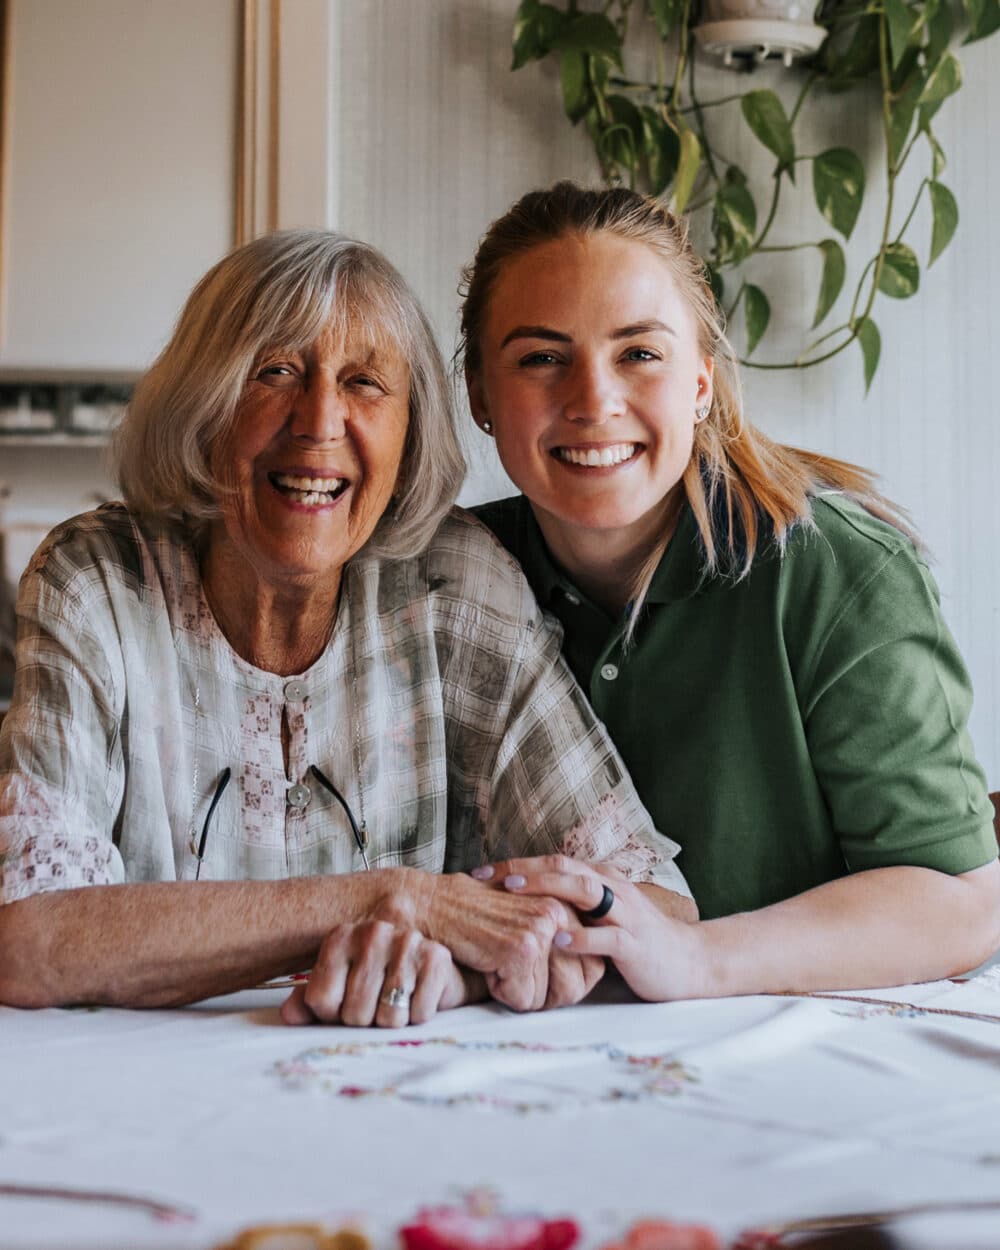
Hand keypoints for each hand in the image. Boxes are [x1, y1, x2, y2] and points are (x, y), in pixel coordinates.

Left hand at [280, 920, 470, 1026]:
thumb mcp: (340, 986)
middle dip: (366, 1022)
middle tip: (376, 1005)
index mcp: (341, 937)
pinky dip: (419, 1016)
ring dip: (393, 1021)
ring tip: (398, 1001)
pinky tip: (418, 996)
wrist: (432, 969)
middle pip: (355, 1013)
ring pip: (388, 1017)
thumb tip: (289, 1015)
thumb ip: (311, 1000)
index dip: (333, 1016)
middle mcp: (372, 932)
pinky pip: (418, 1014)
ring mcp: (405, 941)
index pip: (321, 1000)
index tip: (345, 1004)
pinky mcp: (436, 957)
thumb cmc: (379, 981)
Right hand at [387, 868, 582, 1011]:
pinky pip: (523, 999)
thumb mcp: (524, 920)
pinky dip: (500, 992)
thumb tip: (591, 973)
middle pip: (576, 986)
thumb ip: (558, 940)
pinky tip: (484, 963)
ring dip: (519, 992)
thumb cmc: (472, 918)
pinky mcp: (521, 948)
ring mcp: (542, 929)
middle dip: (543, 993)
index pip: (592, 969)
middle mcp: (560, 912)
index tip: (530, 972)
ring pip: (548, 997)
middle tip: (509, 971)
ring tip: (495, 961)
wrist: (430, 905)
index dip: (561, 985)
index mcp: (566, 903)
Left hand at [487, 855, 702, 1002]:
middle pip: (565, 867)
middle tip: (487, 877)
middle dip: (523, 869)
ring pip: (586, 890)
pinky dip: (582, 936)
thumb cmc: (637, 940)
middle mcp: (613, 888)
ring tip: (515, 891)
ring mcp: (626, 914)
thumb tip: (522, 907)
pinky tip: (558, 939)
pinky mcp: (635, 944)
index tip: (480, 873)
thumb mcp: (602, 916)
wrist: (688, 962)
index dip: (516, 864)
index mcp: (602, 879)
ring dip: (548, 888)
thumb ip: (571, 906)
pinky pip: (607, 937)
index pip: (554, 862)